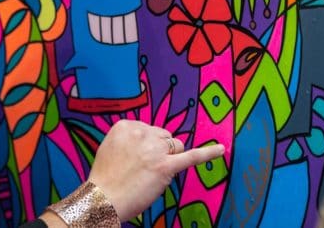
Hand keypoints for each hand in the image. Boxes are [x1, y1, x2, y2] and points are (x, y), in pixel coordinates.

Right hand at [87, 119, 224, 221]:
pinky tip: (221, 149)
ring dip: (170, 158)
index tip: (138, 157)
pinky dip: (208, 153)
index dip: (147, 145)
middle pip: (164, 136)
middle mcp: (142, 132)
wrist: (102, 199)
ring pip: (176, 146)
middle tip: (144, 168)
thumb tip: (149, 141)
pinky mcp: (166, 166)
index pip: (149, 129)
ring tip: (152, 173)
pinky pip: (191, 157)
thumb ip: (130, 139)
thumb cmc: (105, 177)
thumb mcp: (110, 146)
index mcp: (126, 125)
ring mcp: (155, 149)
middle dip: (160, 150)